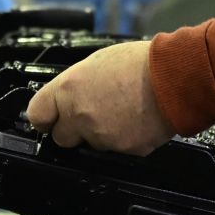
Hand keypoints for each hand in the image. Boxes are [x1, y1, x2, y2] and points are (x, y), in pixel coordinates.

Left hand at [25, 40, 174, 155]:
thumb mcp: (94, 64)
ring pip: (90, 145)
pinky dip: (124, 139)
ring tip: (122, 111)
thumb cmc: (139, 63)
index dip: (46, 117)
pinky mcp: (123, 151)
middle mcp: (79, 116)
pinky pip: (116, 150)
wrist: (177, 77)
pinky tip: (135, 120)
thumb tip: (64, 101)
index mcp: (67, 90)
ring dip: (100, 134)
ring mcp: (100, 136)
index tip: (52, 117)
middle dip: (73, 129)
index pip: (37, 115)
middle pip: (61, 137)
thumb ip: (73, 87)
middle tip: (94, 113)